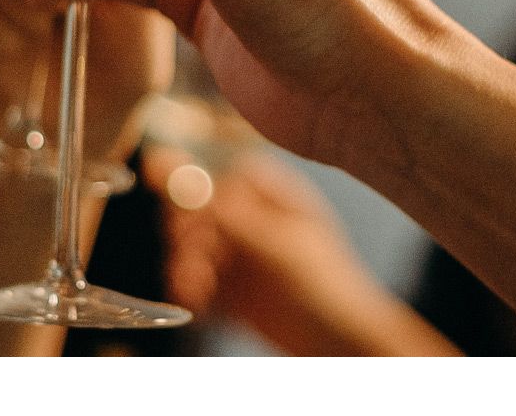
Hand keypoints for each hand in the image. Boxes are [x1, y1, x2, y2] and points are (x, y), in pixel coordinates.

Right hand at [149, 147, 456, 355]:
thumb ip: (223, 211)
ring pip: (195, 249)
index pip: (223, 178)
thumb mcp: (273, 244)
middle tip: (194, 254)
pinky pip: (198, 281)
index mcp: (273, 196)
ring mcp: (241, 257)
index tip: (189, 213)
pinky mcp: (231, 290)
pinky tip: (198, 299)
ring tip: (197, 283)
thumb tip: (175, 170)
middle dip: (189, 233)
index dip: (198, 191)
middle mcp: (254, 222)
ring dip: (187, 264)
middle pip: (201, 212)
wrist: (340, 344)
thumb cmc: (324, 286)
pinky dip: (191, 288)